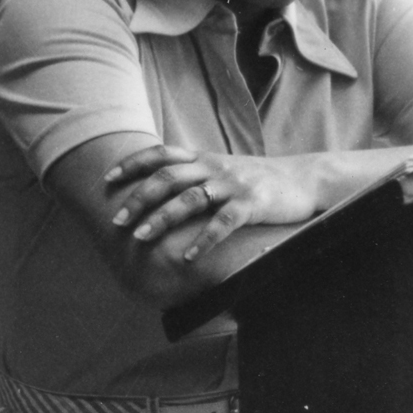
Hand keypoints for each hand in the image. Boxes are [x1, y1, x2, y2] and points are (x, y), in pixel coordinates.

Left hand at [105, 144, 315, 261]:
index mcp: (204, 159)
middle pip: (167, 178)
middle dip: (139, 199)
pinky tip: (190, 257)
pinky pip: (223, 223)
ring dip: (161, 219)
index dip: (132, 164)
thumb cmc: (259, 180)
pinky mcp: (252, 204)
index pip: (161, 155)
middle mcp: (214, 168)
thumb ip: (195, 175)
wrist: (304, 179)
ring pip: (189, 200)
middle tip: (118, 221)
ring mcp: (233, 185)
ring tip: (141, 238)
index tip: (108, 180)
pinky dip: (204, 240)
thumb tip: (160, 187)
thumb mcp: (223, 170)